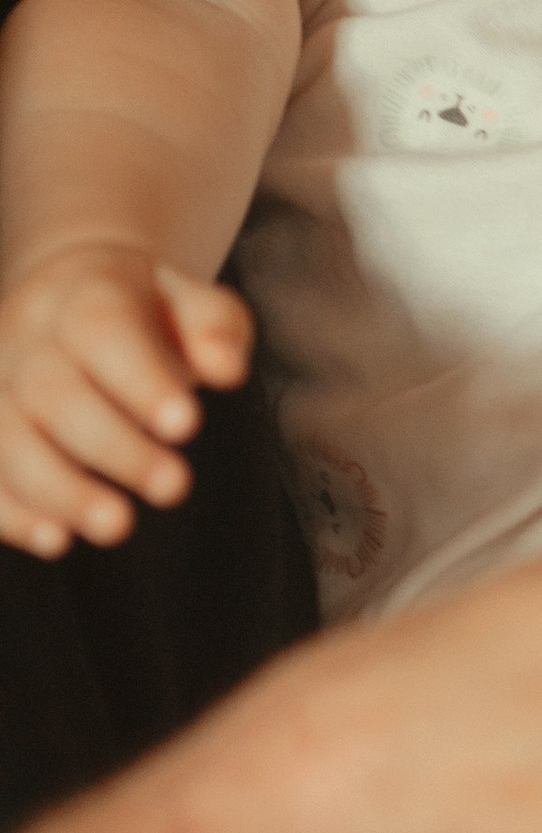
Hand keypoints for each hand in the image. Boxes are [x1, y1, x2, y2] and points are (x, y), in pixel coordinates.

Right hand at [0, 240, 252, 552]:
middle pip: (52, 392)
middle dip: (113, 446)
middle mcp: (26, 335)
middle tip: (175, 488)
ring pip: (5, 436)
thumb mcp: (193, 303)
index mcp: (85, 292)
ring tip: (117, 526)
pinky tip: (56, 540)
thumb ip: (215, 328)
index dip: (140, 380)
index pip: (101, 329)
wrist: (69, 300)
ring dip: (59, 489)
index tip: (188, 426)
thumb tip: (228, 369)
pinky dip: (10, 511)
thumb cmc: (151, 313)